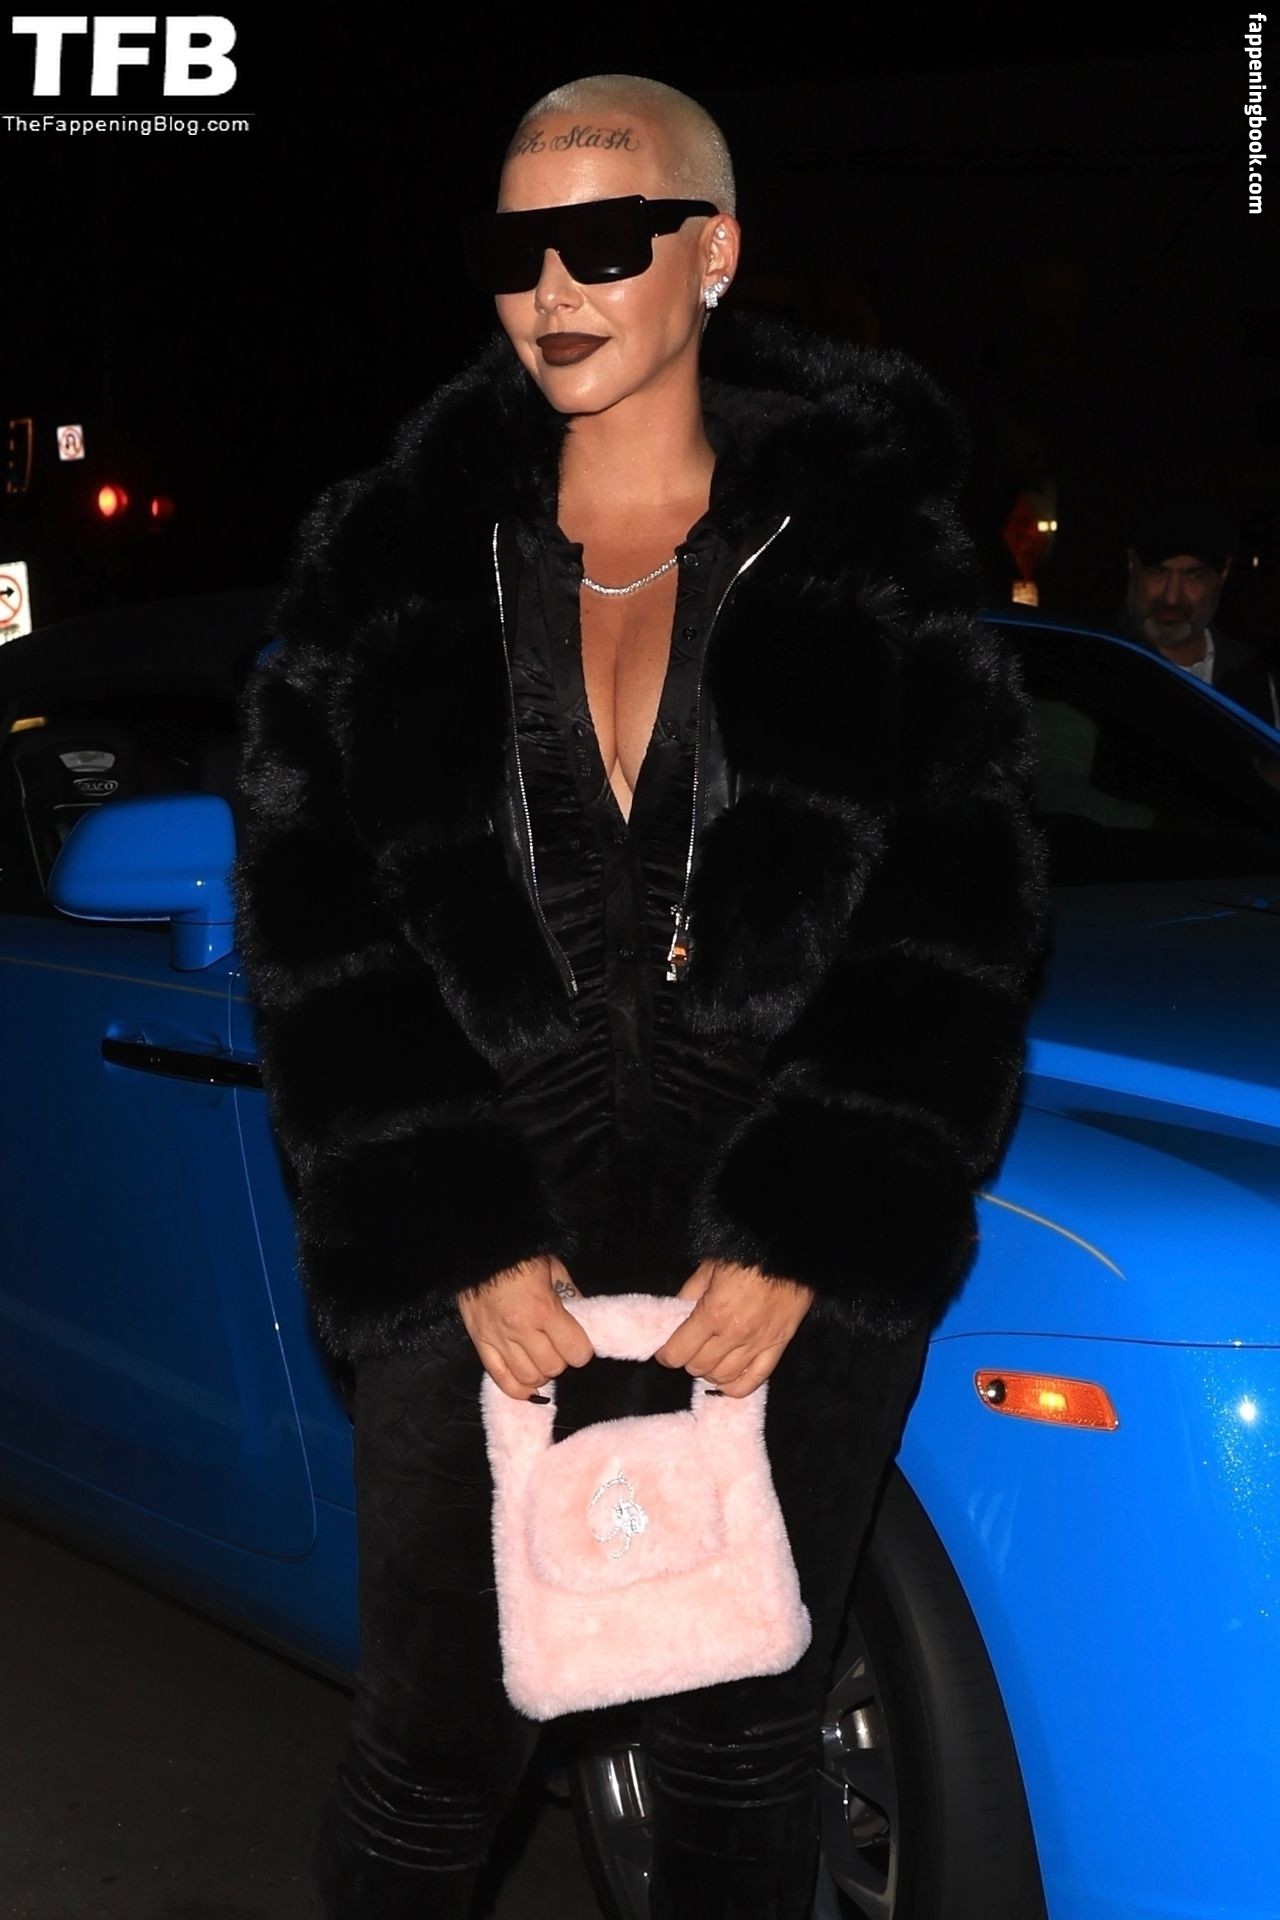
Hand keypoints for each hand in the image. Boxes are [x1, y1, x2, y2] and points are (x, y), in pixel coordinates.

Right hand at [457, 1254, 593, 1399]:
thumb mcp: (553, 1268)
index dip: (581, 1351)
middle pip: (553, 1367)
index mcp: (544, 1309)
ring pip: (528, 1378)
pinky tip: (527, 1387)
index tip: (579, 1345)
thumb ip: (571, 1294)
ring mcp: (499, 1339)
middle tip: (558, 1348)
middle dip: (561, 1361)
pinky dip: (516, 1389)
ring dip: (540, 1373)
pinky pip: (500, 1379)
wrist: (479, 1253)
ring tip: (540, 1360)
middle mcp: (522, 1329)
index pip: (575, 1351)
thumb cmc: (518, 1259)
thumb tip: (584, 1315)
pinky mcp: (481, 1344)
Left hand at [652, 1259, 814, 1397]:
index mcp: (712, 1313)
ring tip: (708, 1361)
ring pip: (724, 1377)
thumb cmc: (747, 1256)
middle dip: (688, 1361)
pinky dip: (737, 1388)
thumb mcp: (709, 1267)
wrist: (787, 1253)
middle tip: (689, 1350)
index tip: (665, 1352)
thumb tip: (674, 1315)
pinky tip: (727, 1383)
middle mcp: (733, 1334)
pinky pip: (755, 1380)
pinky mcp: (778, 1347)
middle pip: (699, 1367)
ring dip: (709, 1373)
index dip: (666, 1355)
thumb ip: (689, 1293)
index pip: (679, 1351)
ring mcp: (757, 1344)